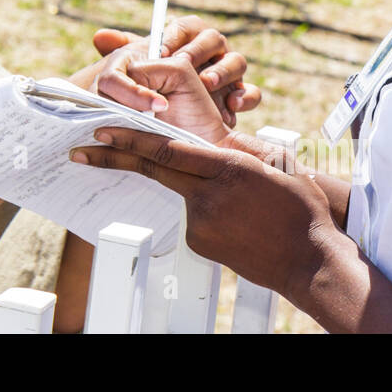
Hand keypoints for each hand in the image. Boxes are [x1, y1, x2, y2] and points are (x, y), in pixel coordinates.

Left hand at [69, 127, 339, 302]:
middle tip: (81, 152)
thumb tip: (216, 146)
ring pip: (182, 193)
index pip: (166, 150)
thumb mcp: (276, 167)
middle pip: (152, 170)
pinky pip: (192, 218)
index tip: (101, 131)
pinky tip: (237, 224)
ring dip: (196, 191)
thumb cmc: (301, 209)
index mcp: (227, 168)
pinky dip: (206, 213)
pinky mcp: (199, 243)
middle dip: (114, 158)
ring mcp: (201, 223)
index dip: (131, 138)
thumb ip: (238, 154)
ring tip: (242, 207)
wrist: (310, 260)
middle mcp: (207, 195)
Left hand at [87, 16, 261, 128]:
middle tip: (183, 64)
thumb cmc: (152, 94)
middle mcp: (210, 54)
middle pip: (214, 38)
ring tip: (206, 84)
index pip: (187, 25)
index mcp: (186, 41)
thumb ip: (121, 54)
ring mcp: (228, 76)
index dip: (175, 35)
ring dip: (223, 71)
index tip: (162, 52)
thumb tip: (99, 36)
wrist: (176, 127)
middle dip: (199, 50)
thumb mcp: (136, 74)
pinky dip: (245, 97)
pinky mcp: (240, 98)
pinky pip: (252, 93)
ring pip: (237, 61)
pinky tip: (232, 108)